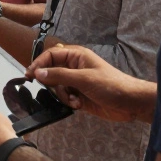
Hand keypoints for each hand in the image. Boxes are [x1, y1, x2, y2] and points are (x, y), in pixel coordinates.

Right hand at [26, 45, 152, 122]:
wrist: (130, 103)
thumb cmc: (111, 85)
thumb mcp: (84, 78)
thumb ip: (59, 75)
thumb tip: (37, 72)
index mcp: (76, 56)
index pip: (51, 55)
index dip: (39, 64)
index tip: (29, 75)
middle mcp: (74, 67)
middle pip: (51, 72)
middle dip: (52, 84)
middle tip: (54, 90)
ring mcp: (76, 82)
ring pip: (56, 87)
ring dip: (62, 96)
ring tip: (75, 100)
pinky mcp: (79, 96)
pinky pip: (64, 98)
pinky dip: (68, 102)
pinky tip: (79, 105)